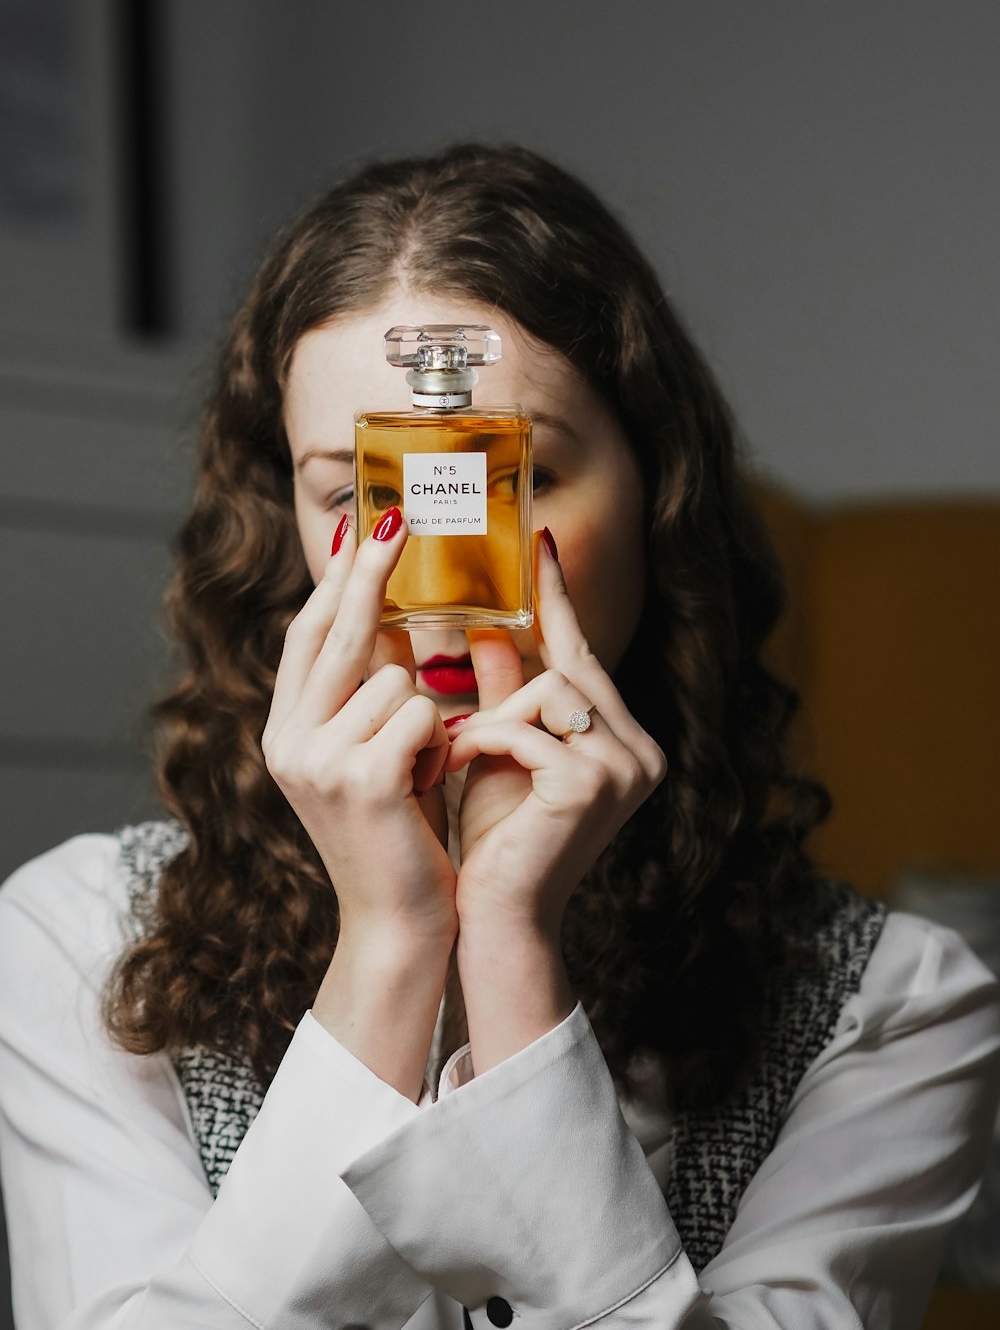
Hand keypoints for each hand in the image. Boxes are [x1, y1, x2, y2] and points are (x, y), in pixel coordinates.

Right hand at [261, 513, 456, 944]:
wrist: (398, 923)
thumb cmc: (397, 835)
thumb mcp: (370, 754)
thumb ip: (365, 692)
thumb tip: (382, 612)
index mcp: (283, 732)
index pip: (306, 635)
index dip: (334, 580)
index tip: (357, 529)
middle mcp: (287, 741)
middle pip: (336, 630)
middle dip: (371, 569)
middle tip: (401, 516)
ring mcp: (319, 760)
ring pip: (397, 677)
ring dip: (426, 718)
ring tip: (419, 775)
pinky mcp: (363, 778)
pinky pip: (422, 714)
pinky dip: (438, 745)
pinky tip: (425, 789)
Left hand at [446, 531, 667, 941]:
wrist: (494, 918)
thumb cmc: (496, 837)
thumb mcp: (499, 751)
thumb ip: (502, 690)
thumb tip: (491, 625)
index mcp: (627, 740)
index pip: (587, 656)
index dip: (559, 600)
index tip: (541, 540)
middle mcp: (642, 751)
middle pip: (567, 669)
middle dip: (504, 686)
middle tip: (455, 712)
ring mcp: (626, 768)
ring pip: (546, 691)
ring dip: (488, 720)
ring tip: (452, 756)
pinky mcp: (591, 784)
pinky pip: (524, 728)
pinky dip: (482, 742)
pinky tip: (455, 768)